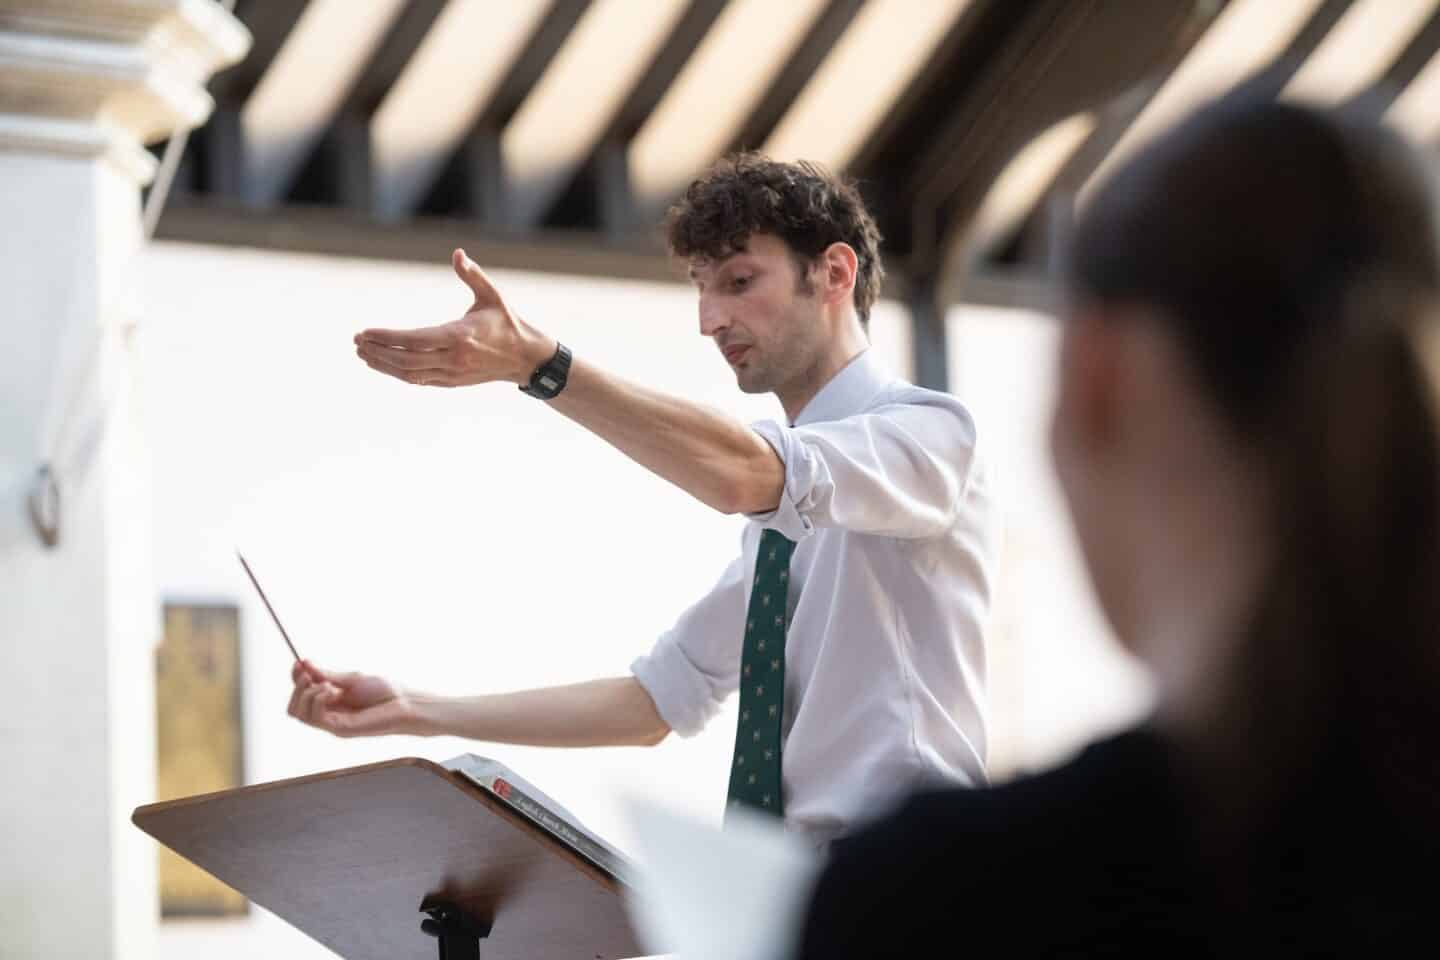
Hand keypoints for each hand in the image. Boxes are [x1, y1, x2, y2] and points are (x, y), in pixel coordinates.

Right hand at [287, 659, 414, 737]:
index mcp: (330, 700)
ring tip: (328, 685)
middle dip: (296, 688)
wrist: (405, 703)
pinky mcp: (339, 729)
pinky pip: (315, 718)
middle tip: (308, 675)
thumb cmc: (384, 691)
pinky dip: (318, 700)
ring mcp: (332, 723)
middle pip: (294, 707)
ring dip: (307, 694)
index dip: (295, 677)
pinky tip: (333, 691)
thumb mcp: (351, 678)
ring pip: (299, 714)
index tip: (298, 662)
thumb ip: (327, 675)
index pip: (301, 693)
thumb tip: (304, 662)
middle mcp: (328, 714)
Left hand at [354, 248, 554, 387]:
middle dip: (378, 351)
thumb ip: (473, 274)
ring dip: (384, 364)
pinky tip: (383, 364)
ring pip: (409, 374)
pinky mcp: (452, 382)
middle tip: (357, 341)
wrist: (526, 358)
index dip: (387, 337)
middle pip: (406, 360)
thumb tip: (457, 253)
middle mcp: (453, 359)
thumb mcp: (492, 295)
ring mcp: (452, 374)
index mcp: (459, 336)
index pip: (414, 340)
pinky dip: (398, 373)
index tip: (365, 331)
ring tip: (363, 353)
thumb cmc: (508, 323)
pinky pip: (419, 380)